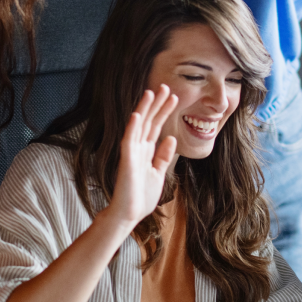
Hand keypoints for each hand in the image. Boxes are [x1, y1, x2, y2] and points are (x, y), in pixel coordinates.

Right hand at [104, 86, 178, 228]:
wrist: (129, 214)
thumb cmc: (141, 197)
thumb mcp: (158, 174)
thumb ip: (163, 156)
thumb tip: (171, 139)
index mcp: (146, 151)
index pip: (156, 126)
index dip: (164, 111)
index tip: (175, 97)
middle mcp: (138, 148)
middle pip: (149, 121)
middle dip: (158, 104)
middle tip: (167, 87)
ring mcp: (131, 153)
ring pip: (138, 126)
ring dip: (145, 109)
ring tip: (152, 92)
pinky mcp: (126, 161)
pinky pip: (129, 141)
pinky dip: (133, 127)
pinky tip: (137, 114)